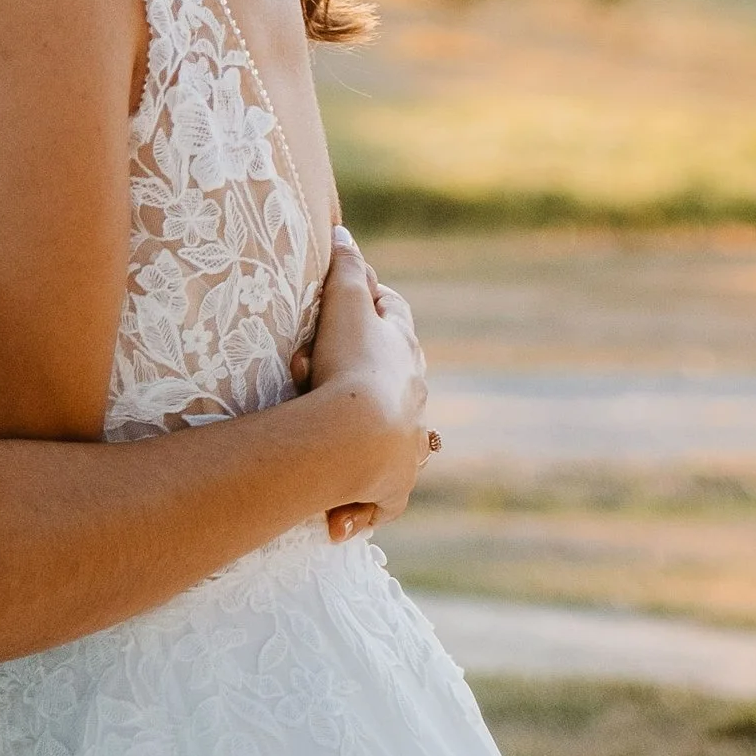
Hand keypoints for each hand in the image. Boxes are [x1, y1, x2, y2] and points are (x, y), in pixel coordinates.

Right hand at [301, 228, 436, 538]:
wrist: (357, 433)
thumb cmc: (351, 363)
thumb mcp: (344, 304)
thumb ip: (345, 268)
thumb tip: (344, 232)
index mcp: (404, 354)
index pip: (399, 320)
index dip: (382, 307)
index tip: (367, 300)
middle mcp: (414, 401)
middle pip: (404, 381)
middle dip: (381, 376)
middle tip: (343, 375)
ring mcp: (406, 448)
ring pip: (404, 443)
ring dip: (384, 445)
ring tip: (359, 450)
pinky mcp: (390, 489)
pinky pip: (380, 501)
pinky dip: (362, 509)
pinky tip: (342, 523)